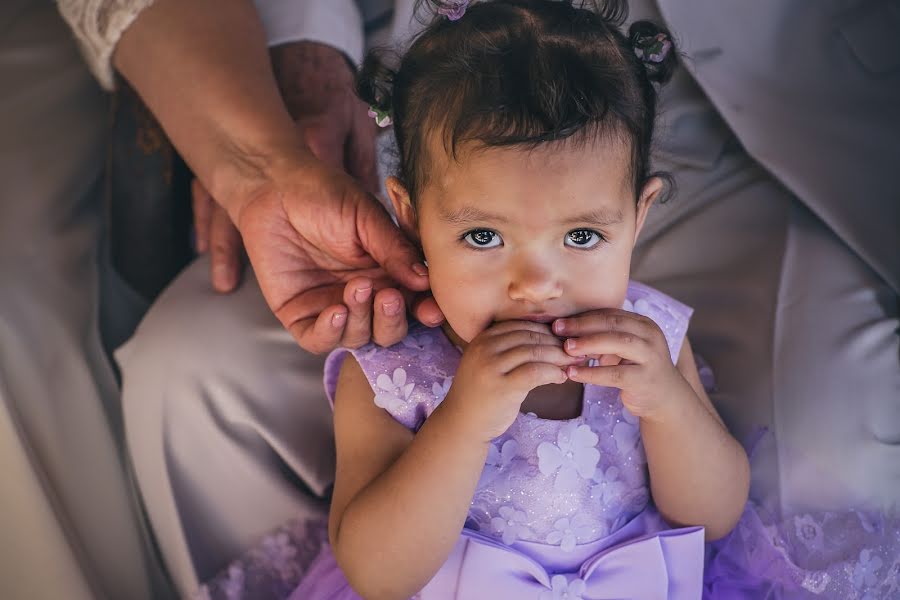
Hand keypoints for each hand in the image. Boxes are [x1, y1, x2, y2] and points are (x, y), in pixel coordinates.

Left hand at [198, 41, 443, 350]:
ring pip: (359, 338)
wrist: (273, 188)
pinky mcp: (300, 315)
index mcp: (389, 275)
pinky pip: (319, 340)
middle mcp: (365, 298)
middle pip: (389, 331)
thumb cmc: (324, 195)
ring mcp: (333, 308)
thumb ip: (395, 249)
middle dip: (392, 320)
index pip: (415, 304)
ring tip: (356, 288)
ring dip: (362, 320)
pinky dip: (331, 333)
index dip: (425, 312)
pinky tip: (336, 311)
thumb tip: (424, 280)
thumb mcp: (367, 217)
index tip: (432, 310)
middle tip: (388, 297)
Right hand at [442, 321, 575, 441]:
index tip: (563, 339)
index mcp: (483, 339)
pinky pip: (535, 372)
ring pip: (534, 352)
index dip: (546, 331)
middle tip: (576, 351)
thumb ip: (510, 350)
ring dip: (559, 357)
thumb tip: (551, 339)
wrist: (462, 423)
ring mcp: (491, 367)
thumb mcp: (490, 364)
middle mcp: (484, 348)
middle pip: (530, 337)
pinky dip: (553, 372)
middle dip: (556, 343)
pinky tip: (561, 377)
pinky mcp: (502, 387)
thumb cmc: (482, 394)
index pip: (521, 326)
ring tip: (573, 364)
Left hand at [555, 309, 691, 421]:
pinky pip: (615, 374)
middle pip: (613, 323)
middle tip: (557, 329)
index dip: (584, 316)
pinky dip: (592, 373)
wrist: (665, 399)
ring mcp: (650, 357)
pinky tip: (573, 373)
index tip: (559, 321)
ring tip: (566, 348)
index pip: (610, 314)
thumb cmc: (637, 370)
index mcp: (643, 324)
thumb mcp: (624, 350)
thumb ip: (604, 338)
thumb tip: (567, 330)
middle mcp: (650, 336)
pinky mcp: (645, 379)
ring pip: (617, 343)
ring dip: (588, 343)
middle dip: (582, 325)